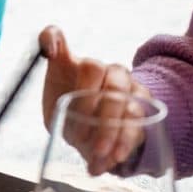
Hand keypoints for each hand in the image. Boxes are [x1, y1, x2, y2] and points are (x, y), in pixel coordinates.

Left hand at [39, 26, 151, 173]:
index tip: (50, 51)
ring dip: (107, 125)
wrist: (104, 140)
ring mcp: (123, 81)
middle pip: (95, 68)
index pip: (55, 36)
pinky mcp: (142, 100)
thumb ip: (58, 109)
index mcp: (68, 65)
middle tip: (78, 134)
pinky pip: (136, 115)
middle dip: (86, 102)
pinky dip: (124, 138)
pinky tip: (115, 155)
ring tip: (97, 151)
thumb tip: (66, 104)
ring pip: (118, 93)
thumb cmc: (77, 122)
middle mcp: (98, 67)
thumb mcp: (57, 117)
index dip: (51, 39)